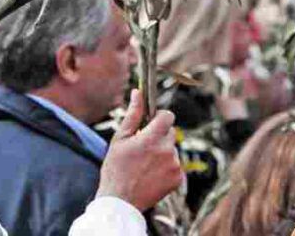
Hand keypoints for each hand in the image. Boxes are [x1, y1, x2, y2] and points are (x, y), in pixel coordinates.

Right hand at [97, 89, 183, 210]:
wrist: (121, 202)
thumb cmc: (116, 168)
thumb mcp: (120, 139)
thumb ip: (133, 115)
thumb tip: (138, 93)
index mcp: (151, 138)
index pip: (168, 116)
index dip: (160, 118)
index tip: (151, 124)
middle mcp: (166, 151)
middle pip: (170, 133)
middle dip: (159, 136)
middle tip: (143, 148)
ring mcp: (174, 166)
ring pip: (172, 149)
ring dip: (163, 152)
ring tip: (145, 165)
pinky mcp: (178, 179)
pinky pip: (176, 165)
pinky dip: (167, 167)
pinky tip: (152, 174)